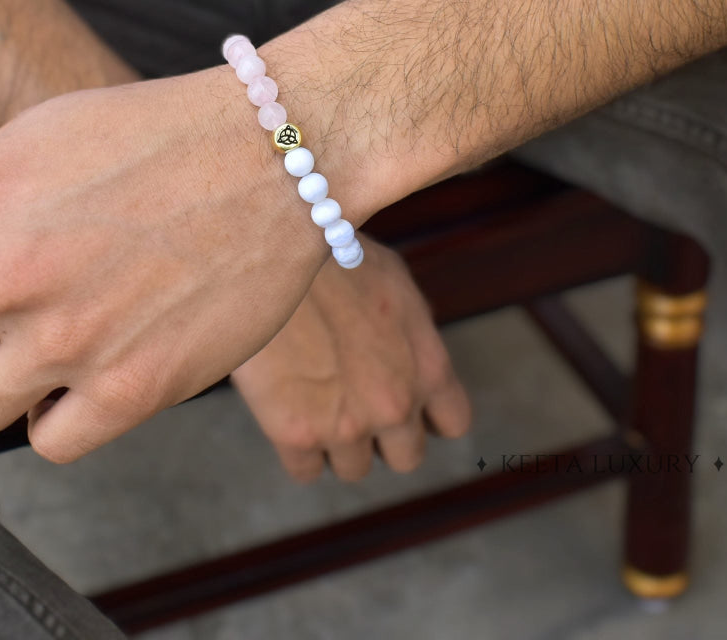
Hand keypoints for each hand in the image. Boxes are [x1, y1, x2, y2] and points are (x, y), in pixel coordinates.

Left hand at [0, 70, 330, 462]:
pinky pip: (50, 442)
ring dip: (13, 383)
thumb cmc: (157, 135)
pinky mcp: (129, 388)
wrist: (272, 156)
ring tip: (67, 344)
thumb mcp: (40, 136)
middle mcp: (3, 273)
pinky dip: (66, 416)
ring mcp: (64, 337)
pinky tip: (100, 372)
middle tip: (31, 311)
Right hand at [230, 236, 470, 482]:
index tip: (406, 406)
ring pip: (354, 468)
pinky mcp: (296, 434)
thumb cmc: (333, 256)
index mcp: (428, 367)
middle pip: (406, 457)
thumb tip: (414, 349)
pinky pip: (306, 470)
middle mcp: (395, 405)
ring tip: (315, 403)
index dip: (428, 417)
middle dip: (383, 436)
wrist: (274, 259)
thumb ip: (413, 326)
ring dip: (338, 443)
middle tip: (354, 404)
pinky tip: (287, 413)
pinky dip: (298, 449)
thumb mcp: (394, 282)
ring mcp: (346, 425)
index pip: (452, 423)